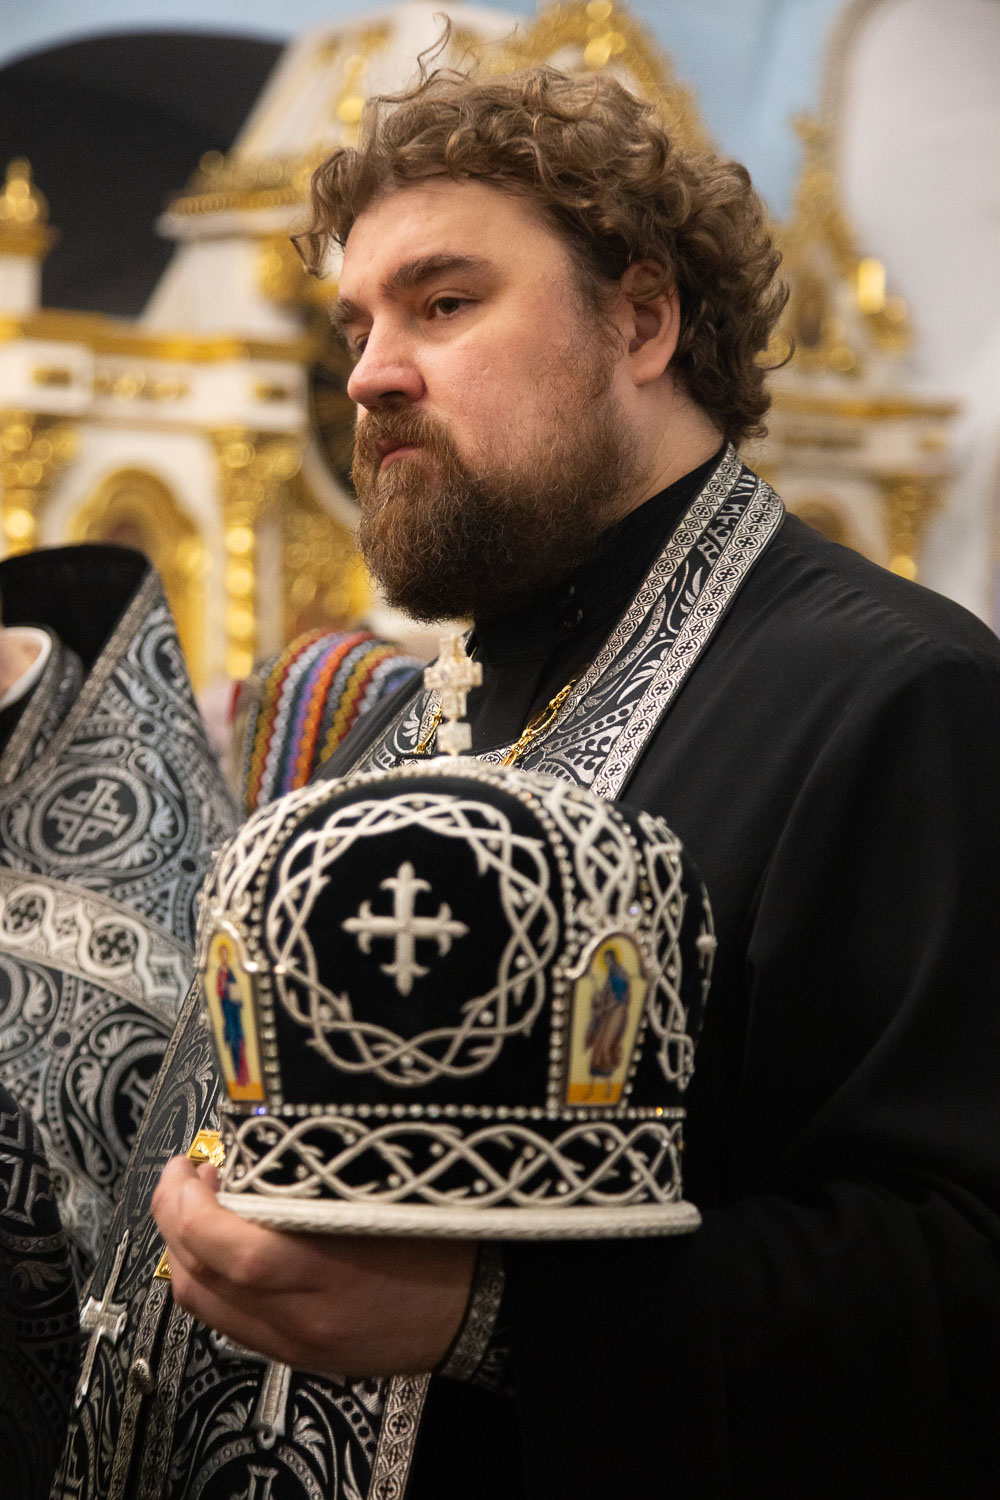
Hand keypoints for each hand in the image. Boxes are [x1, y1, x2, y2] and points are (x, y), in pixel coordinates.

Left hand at [151, 1156, 475, 1376]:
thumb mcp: (387, 1190)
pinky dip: (209, 1280)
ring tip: (197, 1206)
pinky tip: (221, 1248)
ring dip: (184, 1250)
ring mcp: (300, 1343)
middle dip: (174, 1218)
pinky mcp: (302, 1357)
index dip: (192, 1205)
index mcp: (332, 1269)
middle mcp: (307, 1316)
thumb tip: (260, 1144)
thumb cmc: (445, 1235)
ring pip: (205, 1305)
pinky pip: (229, 1323)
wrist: (485, 1307)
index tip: (194, 1163)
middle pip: (202, 1277)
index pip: (232, 1248)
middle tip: (183, 1175)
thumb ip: (318, 1177)